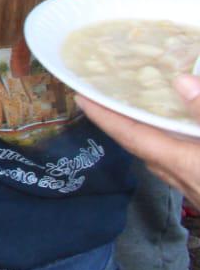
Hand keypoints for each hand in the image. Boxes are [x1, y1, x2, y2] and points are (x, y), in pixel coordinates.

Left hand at [78, 83, 199, 202]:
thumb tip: (180, 82)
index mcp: (179, 162)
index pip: (129, 135)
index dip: (104, 116)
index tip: (81, 99)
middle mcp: (178, 176)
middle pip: (136, 144)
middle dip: (117, 119)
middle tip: (102, 94)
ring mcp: (192, 186)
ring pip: (156, 155)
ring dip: (140, 131)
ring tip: (132, 107)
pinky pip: (173, 159)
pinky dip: (163, 141)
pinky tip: (171, 132)